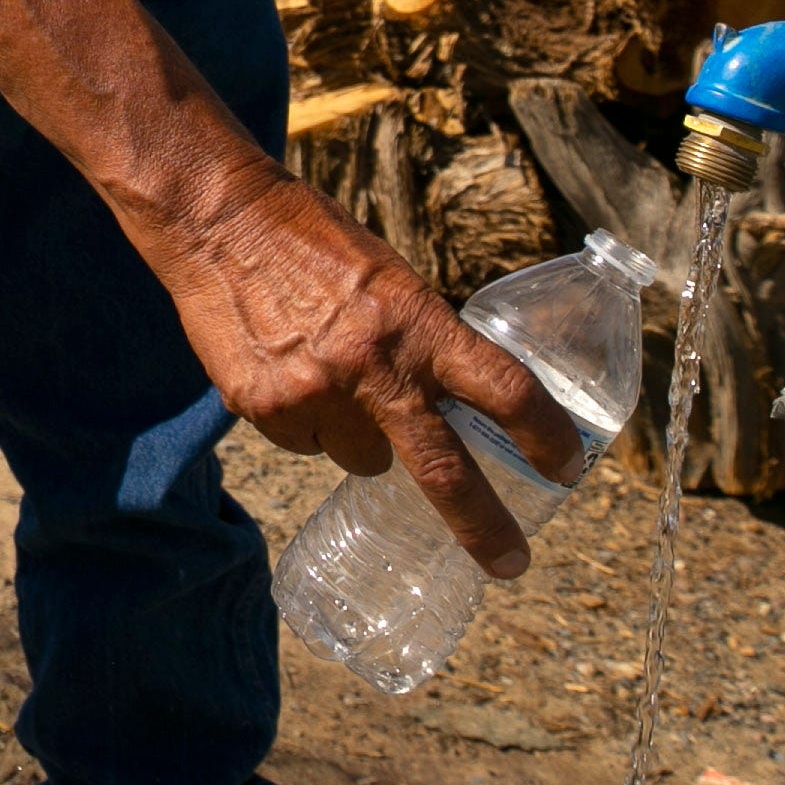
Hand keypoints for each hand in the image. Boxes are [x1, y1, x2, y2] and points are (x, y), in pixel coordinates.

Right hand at [156, 157, 584, 577]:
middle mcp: (371, 367)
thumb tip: (442, 403)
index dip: (545, 436)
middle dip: (484, 527)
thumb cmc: (312, 239)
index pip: (503, 390)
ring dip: (362, 438)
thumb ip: (417, 341)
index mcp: (416, 323)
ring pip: (363, 460)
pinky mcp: (263, 410)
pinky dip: (307, 423)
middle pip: (444, 471)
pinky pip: (304, 445)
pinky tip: (289, 373)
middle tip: (511, 564)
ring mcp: (313, 396)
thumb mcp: (388, 279)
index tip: (566, 467)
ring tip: (333, 380)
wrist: (218, 220)